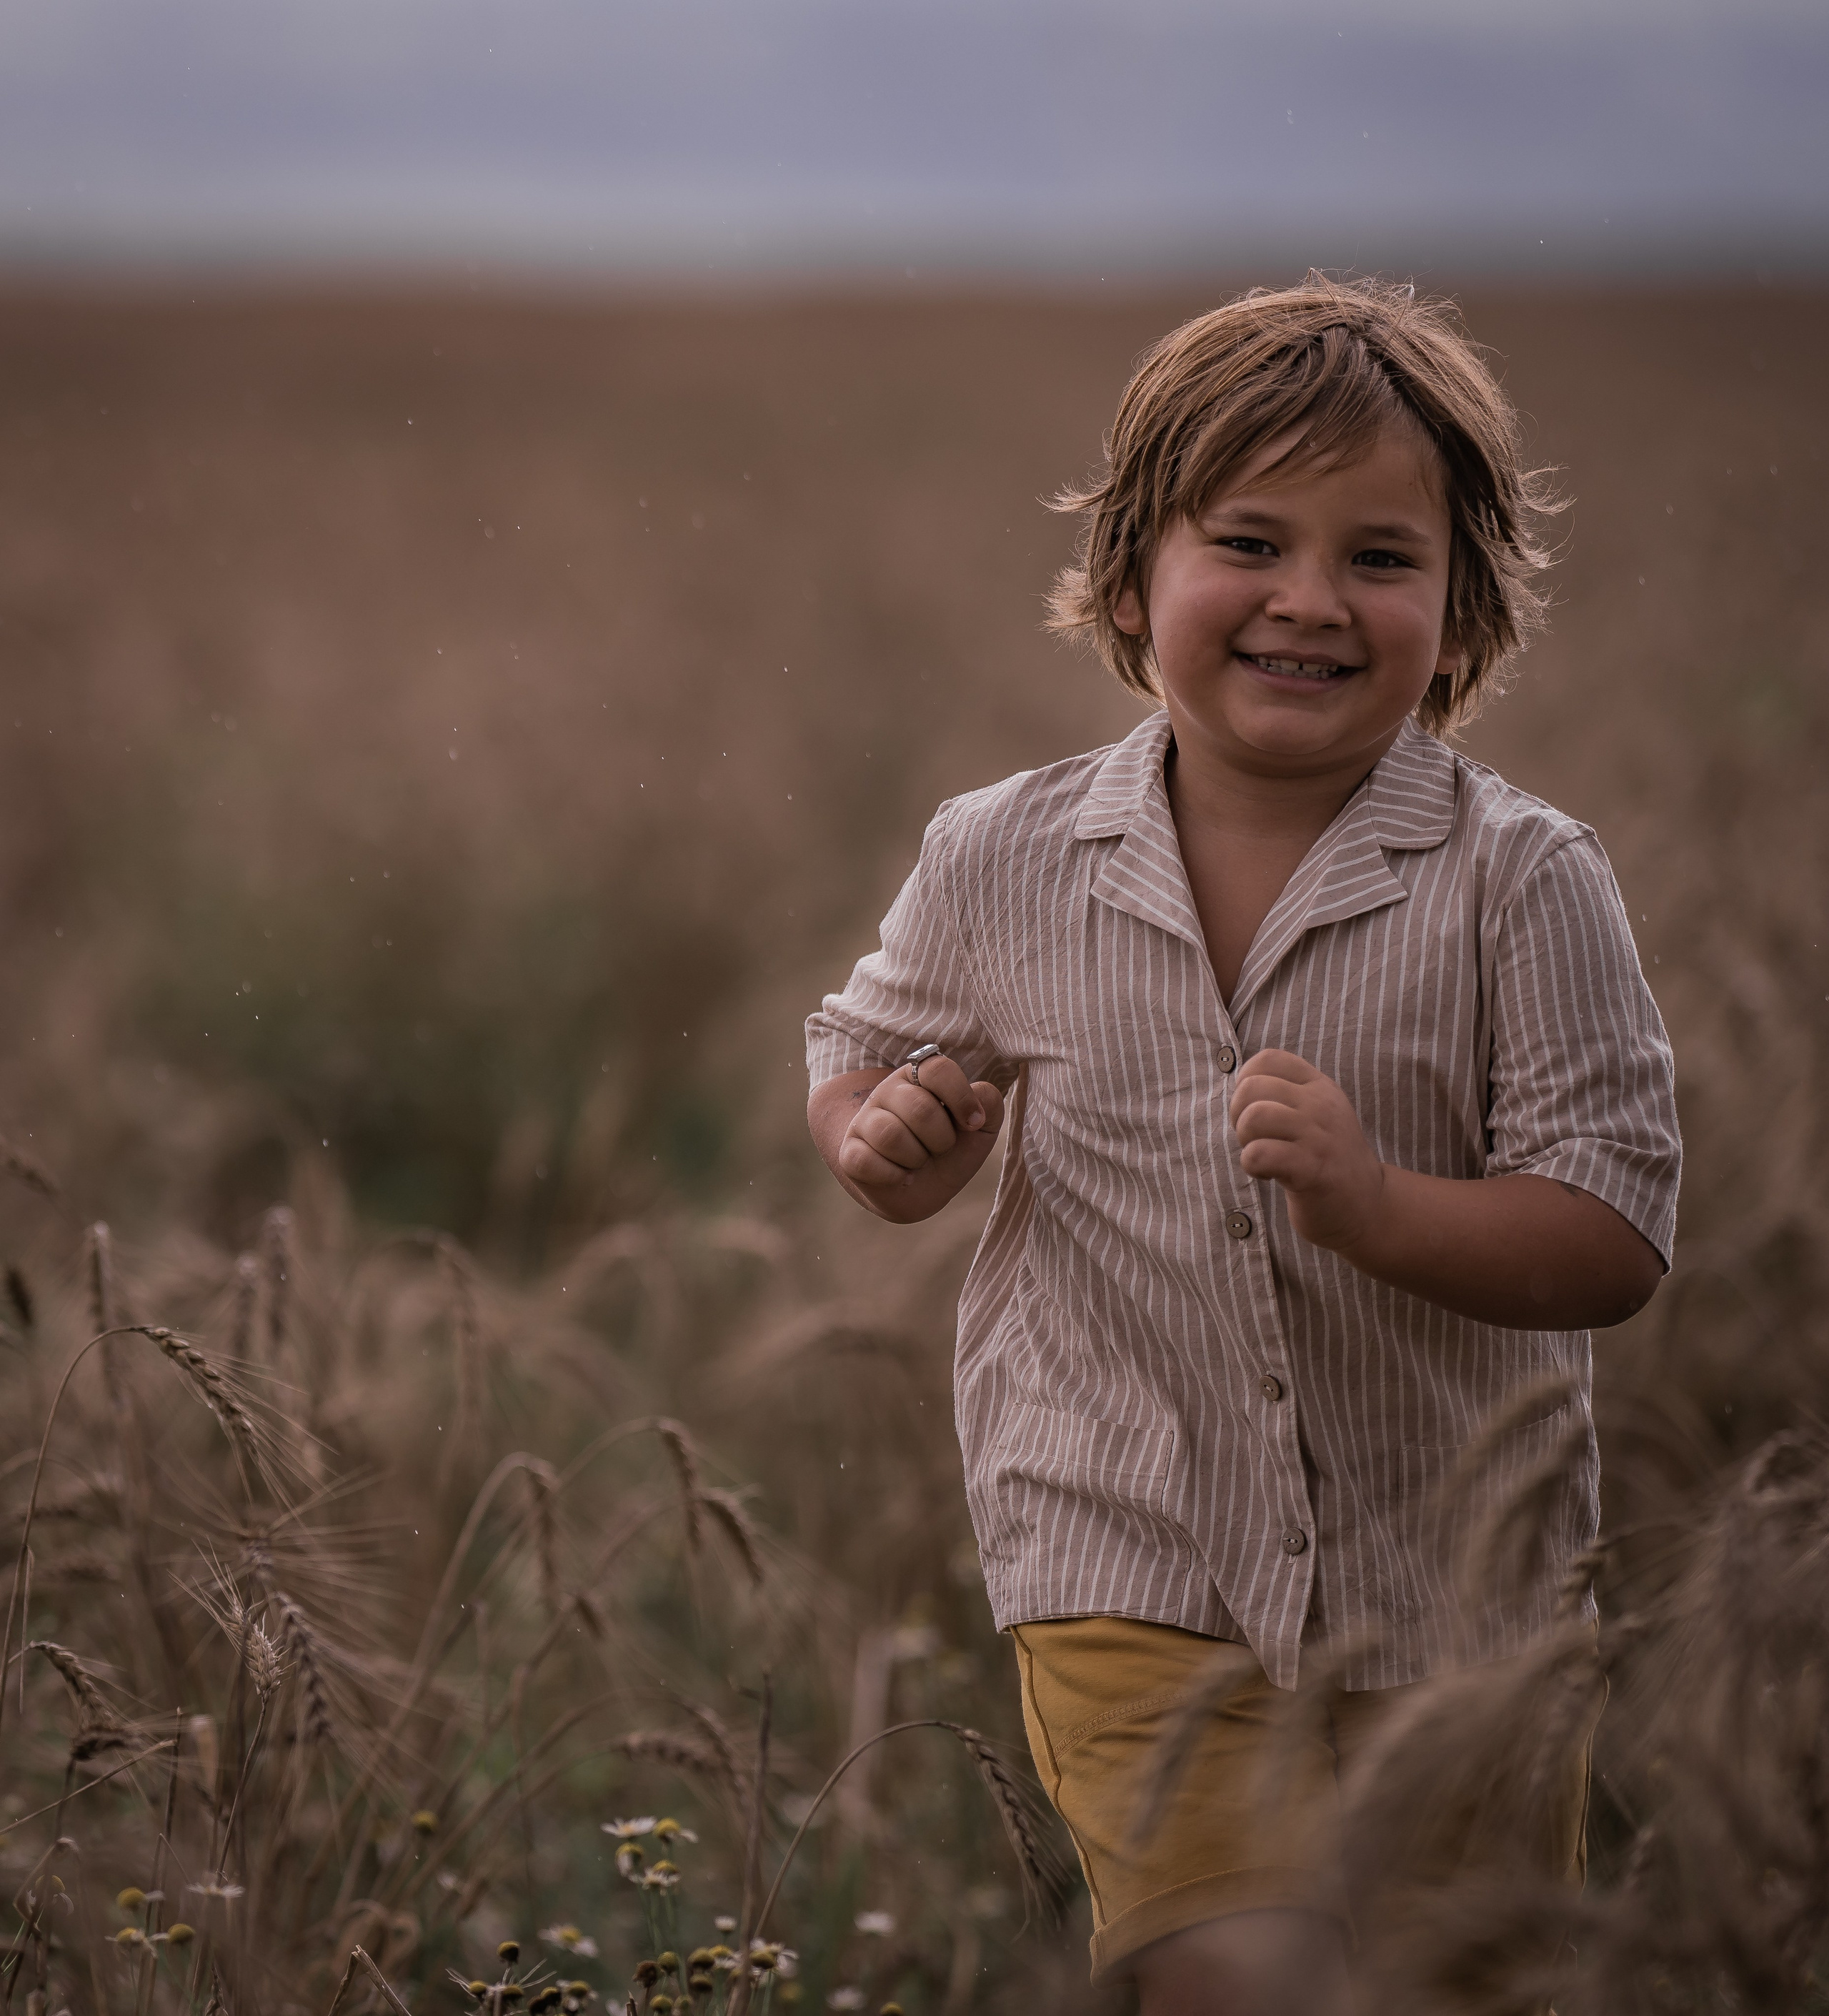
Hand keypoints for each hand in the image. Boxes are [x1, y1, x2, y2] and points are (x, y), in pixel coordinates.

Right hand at [828, 1054, 1005, 1220]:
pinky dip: (893, 1175)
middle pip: (918, 1107)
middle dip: (941, 1138)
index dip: (961, 1098)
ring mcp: (865, 1120)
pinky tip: (902, 1176)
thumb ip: (989, 1104)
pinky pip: (865, 1160)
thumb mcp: (981, 1128)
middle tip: (940, 1147)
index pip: (937, 1069)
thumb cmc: (951, 1150)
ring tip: (919, 1161)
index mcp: (920, 1077)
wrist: (924, 1190)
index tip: (973, 1124)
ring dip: (916, 1158)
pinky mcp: (850, 1152)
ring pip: (890, 1135)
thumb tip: (978, 1098)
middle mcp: (889, 1092)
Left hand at [1228, 1049, 1386, 1255]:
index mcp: (1319, 1086)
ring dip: (1245, 1140)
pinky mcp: (1311, 1170)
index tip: (1256, 1109)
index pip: (1268, 1059)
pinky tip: (1267, 1173)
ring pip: (1253, 1117)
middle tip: (1255, 1138)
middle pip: (1251, 1088)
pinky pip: (1259, 1153)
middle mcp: (1320, 1105)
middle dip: (1238, 1115)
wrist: (1366, 1205)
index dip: (1246, 1082)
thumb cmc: (1327, 1159)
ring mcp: (1318, 1137)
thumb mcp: (1317, 1113)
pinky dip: (1251, 1164)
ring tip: (1261, 1154)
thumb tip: (1241, 1084)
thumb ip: (1287, 1093)